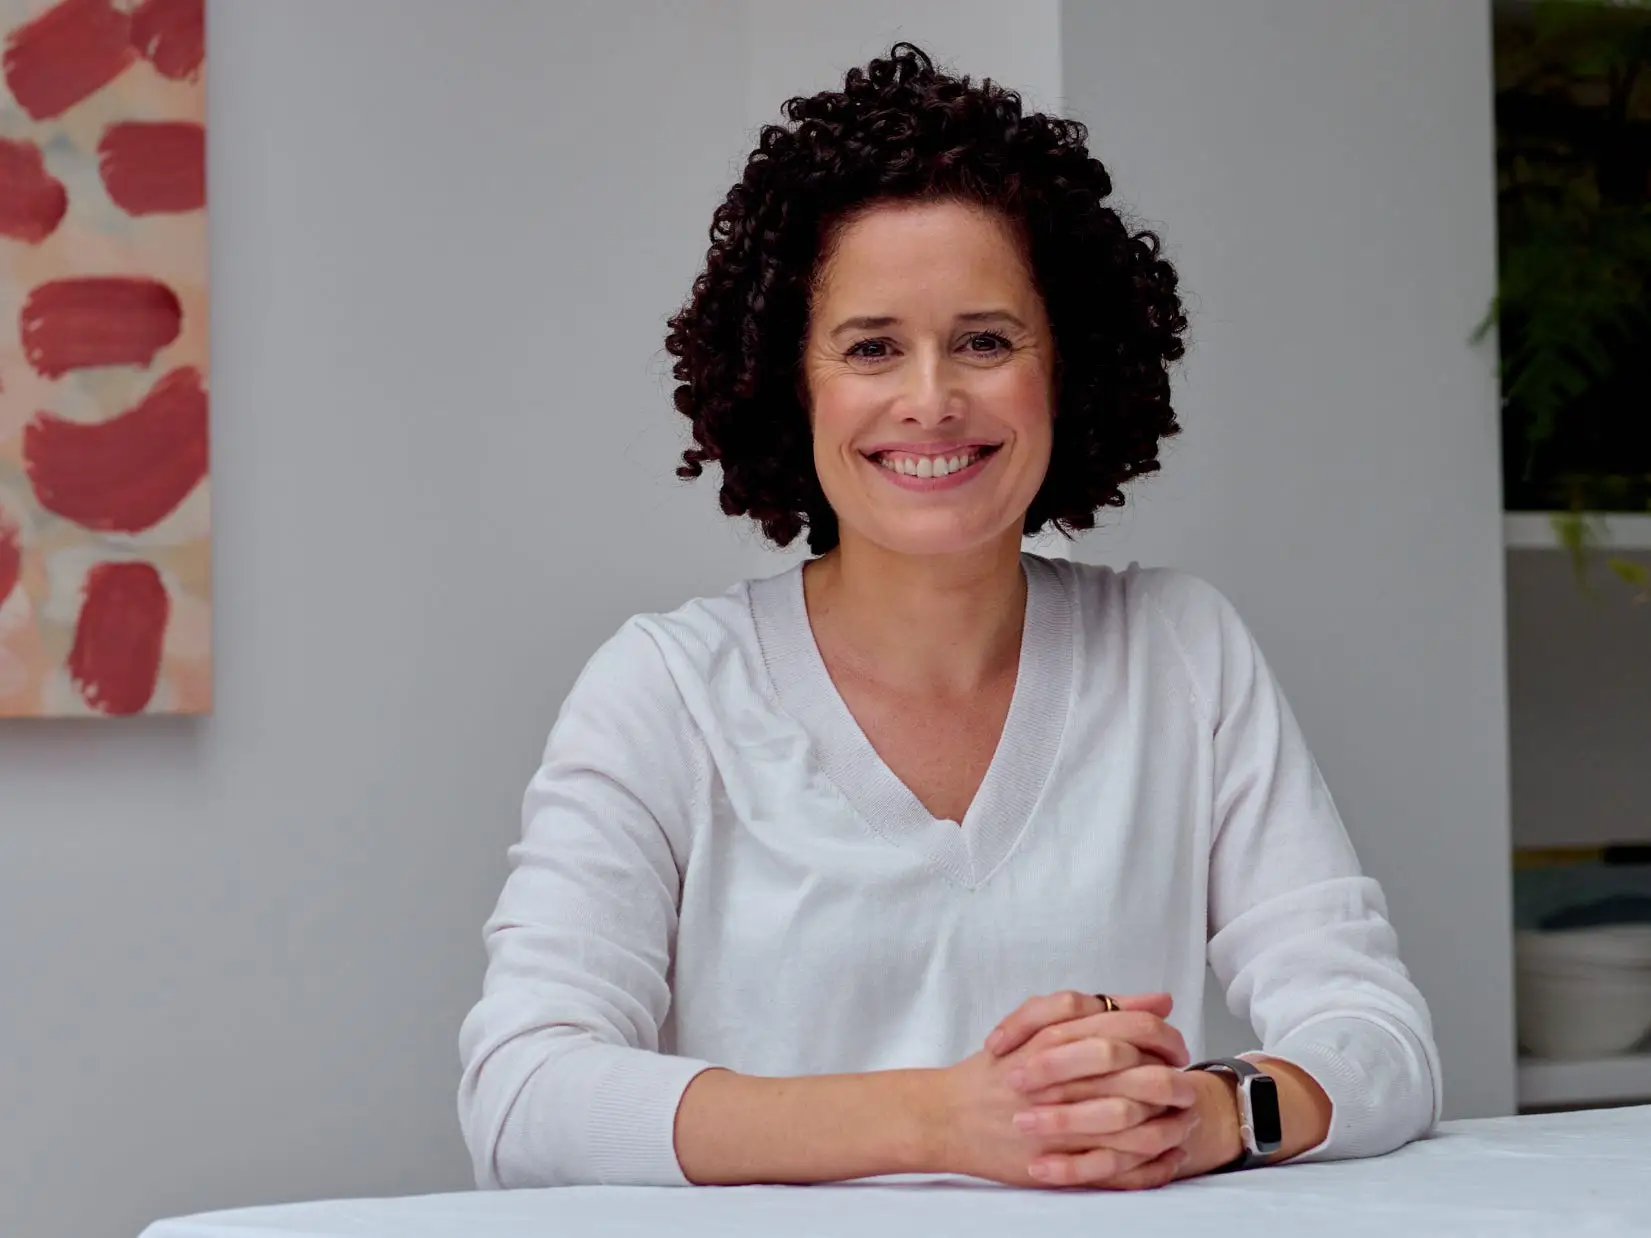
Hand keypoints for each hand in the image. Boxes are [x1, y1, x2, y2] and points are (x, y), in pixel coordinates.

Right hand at [928, 991, 1198, 1188]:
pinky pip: (1116, 1167)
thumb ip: (1103, 1010)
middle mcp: (1058, 1078)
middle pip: (1137, 1073)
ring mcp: (1058, 1123)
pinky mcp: (1057, 1161)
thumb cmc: (998, 1070)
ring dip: (1166, 1122)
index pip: (1129, 1028)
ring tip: (1179, 1117)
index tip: (1176, 1046)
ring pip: (1132, 1123)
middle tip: (1184, 1082)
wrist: (948, 1115)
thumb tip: (1162, 1000)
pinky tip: (1163, 1154)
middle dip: (1172, 1078)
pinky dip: (1148, 1163)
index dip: (1164, 1035)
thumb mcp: (1043, 1026)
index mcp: (1056, 1038)